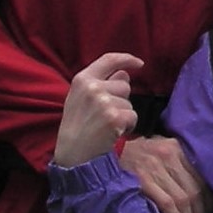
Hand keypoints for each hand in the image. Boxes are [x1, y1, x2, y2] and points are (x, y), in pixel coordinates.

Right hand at [55, 52, 142, 168]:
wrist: (73, 153)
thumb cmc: (77, 126)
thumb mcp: (80, 98)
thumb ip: (100, 83)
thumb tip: (125, 73)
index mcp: (82, 79)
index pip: (108, 60)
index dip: (126, 59)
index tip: (139, 63)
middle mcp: (93, 87)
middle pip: (124, 84)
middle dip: (121, 98)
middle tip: (104, 115)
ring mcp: (104, 102)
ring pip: (129, 102)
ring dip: (124, 114)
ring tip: (106, 125)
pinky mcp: (115, 117)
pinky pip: (133, 116)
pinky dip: (128, 126)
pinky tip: (114, 132)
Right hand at [118, 135, 212, 212]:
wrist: (98, 151)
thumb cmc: (129, 156)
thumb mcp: (155, 151)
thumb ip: (174, 166)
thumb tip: (193, 195)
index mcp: (175, 148)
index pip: (201, 179)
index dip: (208, 204)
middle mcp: (169, 155)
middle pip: (195, 191)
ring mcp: (155, 167)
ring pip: (184, 199)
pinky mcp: (142, 179)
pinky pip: (167, 203)